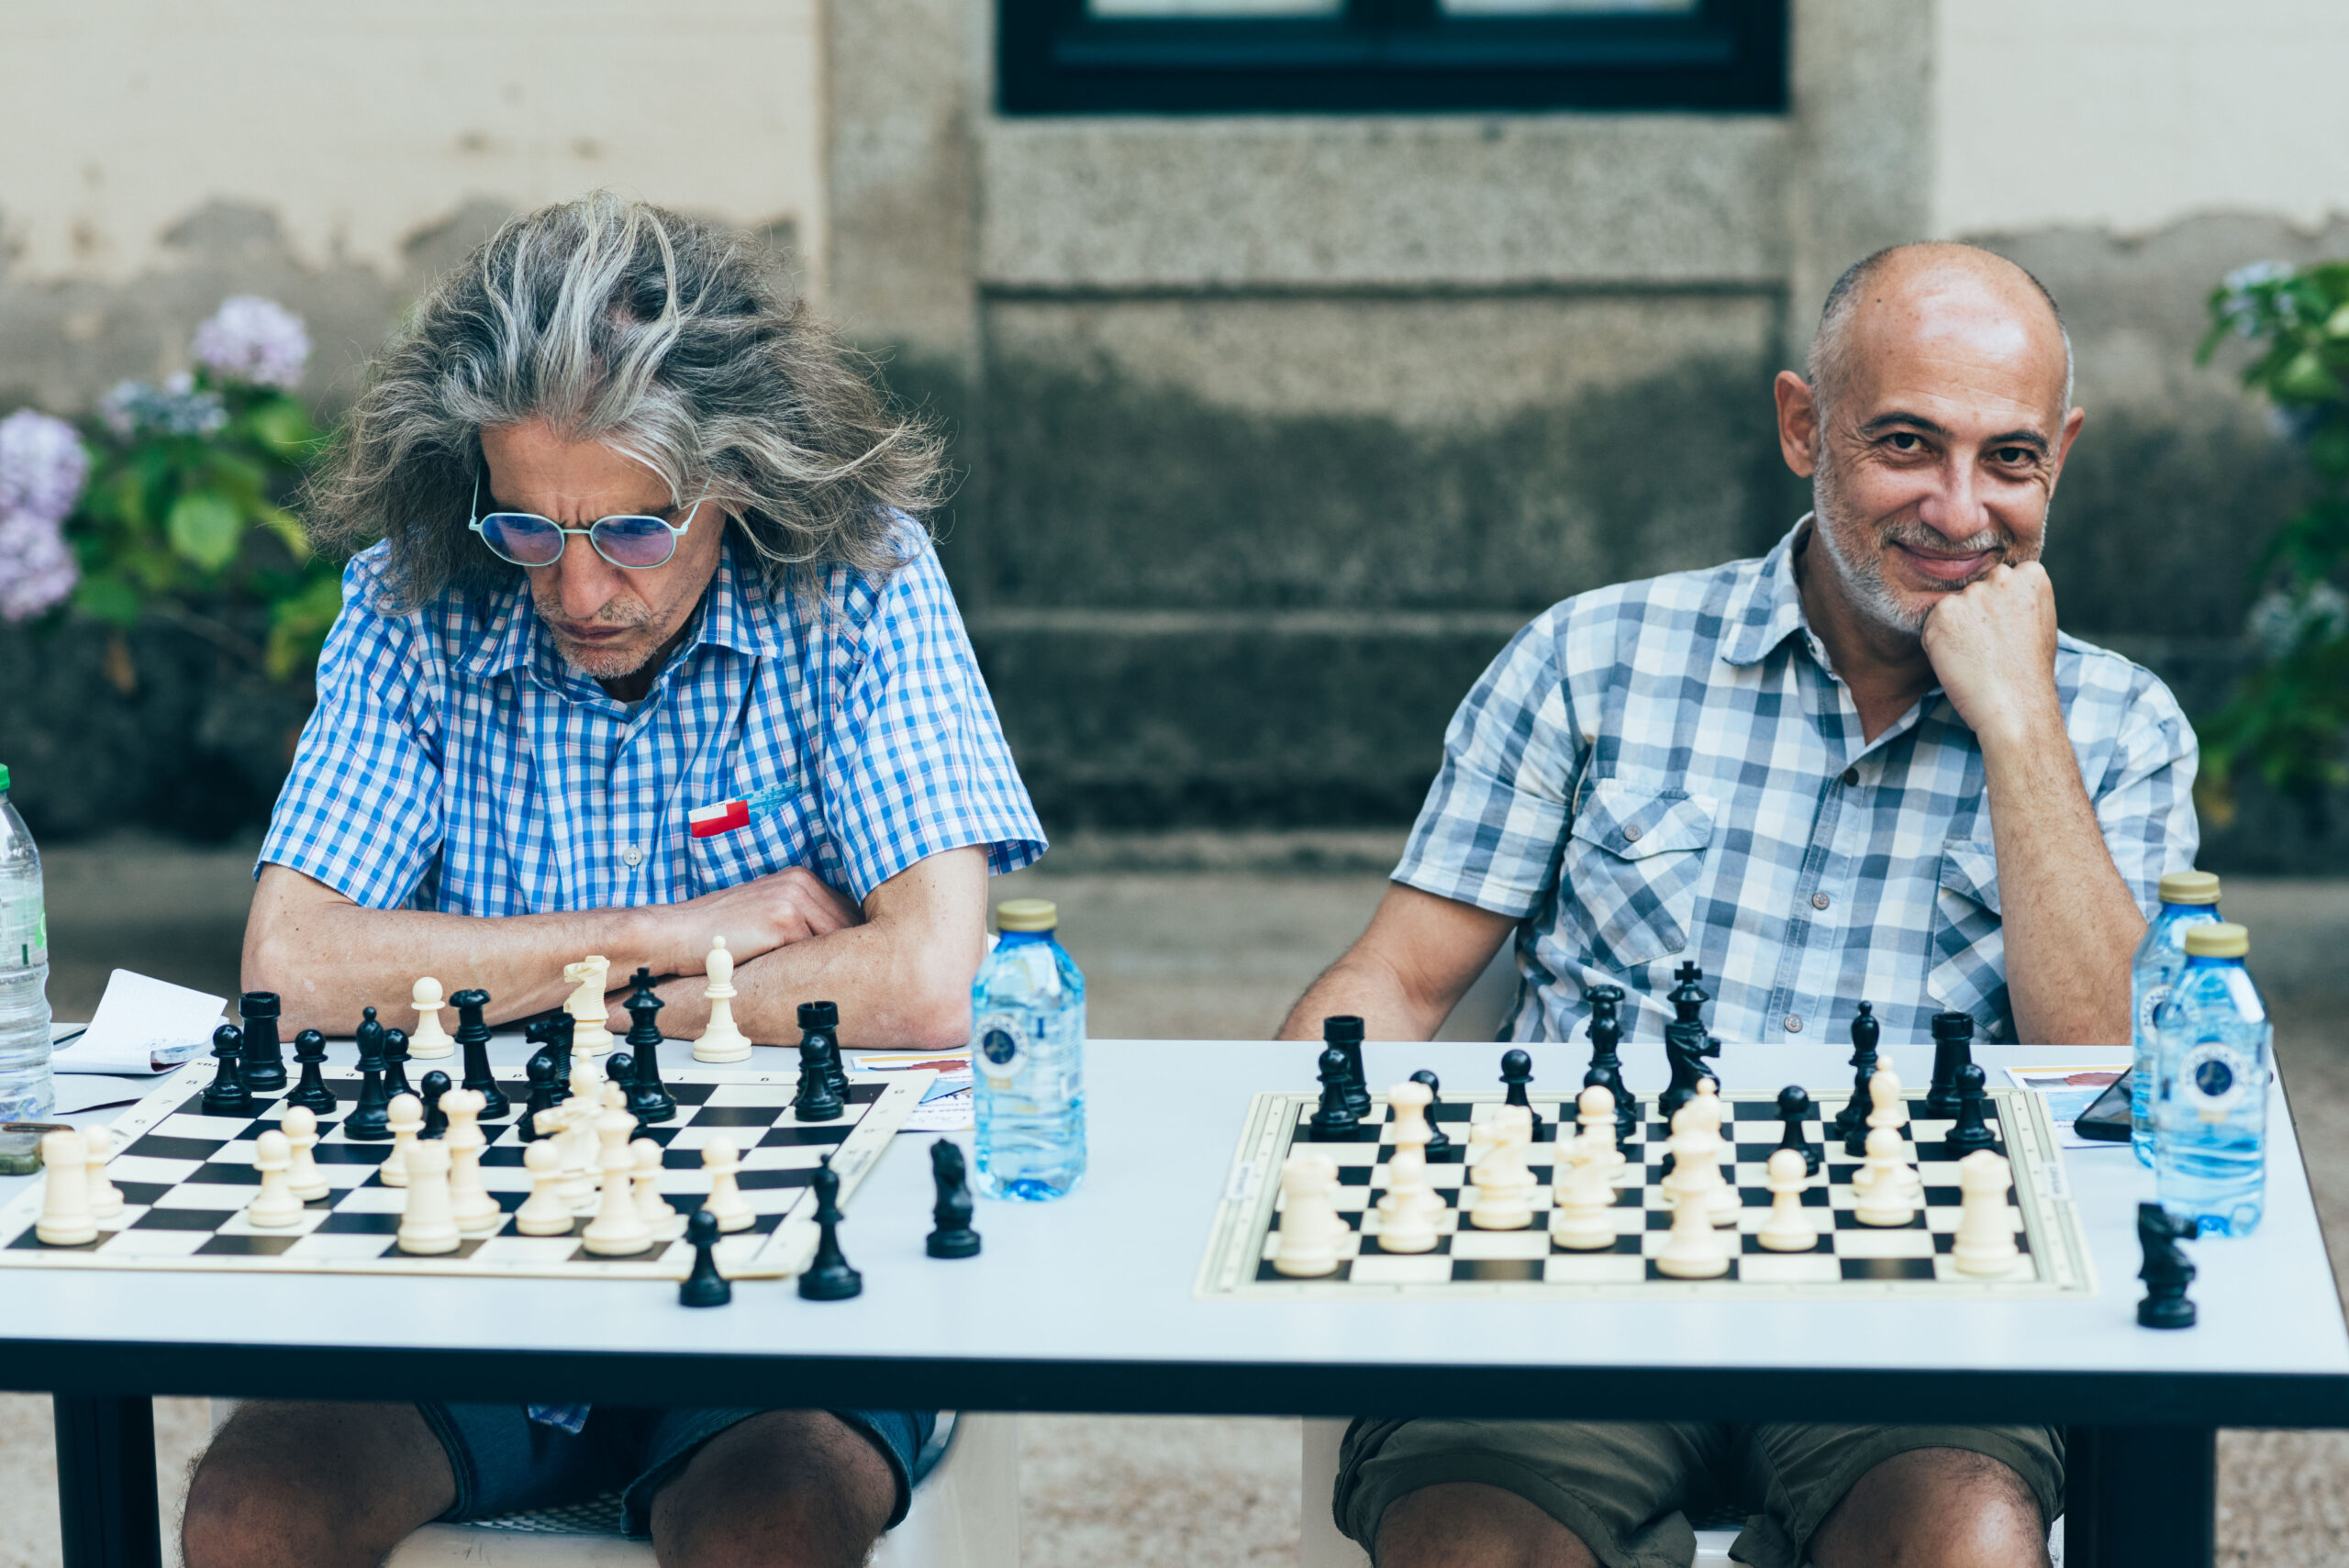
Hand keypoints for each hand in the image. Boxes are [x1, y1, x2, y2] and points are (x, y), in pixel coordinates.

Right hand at [661, 866, 865, 970]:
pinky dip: (808, 969)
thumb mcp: (766, 910)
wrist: (679, 934)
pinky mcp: (783, 921)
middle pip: (847, 923)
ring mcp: (792, 899)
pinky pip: (812, 953)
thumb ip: (801, 916)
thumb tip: (841, 941)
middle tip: (853, 976)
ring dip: (831, 962)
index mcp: (799, 877)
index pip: (845, 909)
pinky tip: (801, 979)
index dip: (853, 936)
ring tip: (831, 981)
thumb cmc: (720, 930)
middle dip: (850, 950)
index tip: (857, 956)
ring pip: (834, 939)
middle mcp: (799, 882)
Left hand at [1920, 561, 2062, 751]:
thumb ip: (2018, 597)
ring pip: (1951, 607)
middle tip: (1990, 646)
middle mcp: (2001, 577)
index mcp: (2031, 575)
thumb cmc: (2028, 672)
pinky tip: (1959, 661)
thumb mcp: (2039, 621)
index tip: (2007, 630)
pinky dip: (1937, 643)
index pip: (2001, 579)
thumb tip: (1996, 586)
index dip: (1999, 607)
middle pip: (1974, 589)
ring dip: (1955, 628)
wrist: (2016, 706)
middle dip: (1975, 613)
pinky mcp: (1943, 612)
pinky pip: (1931, 625)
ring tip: (1977, 656)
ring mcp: (1971, 593)